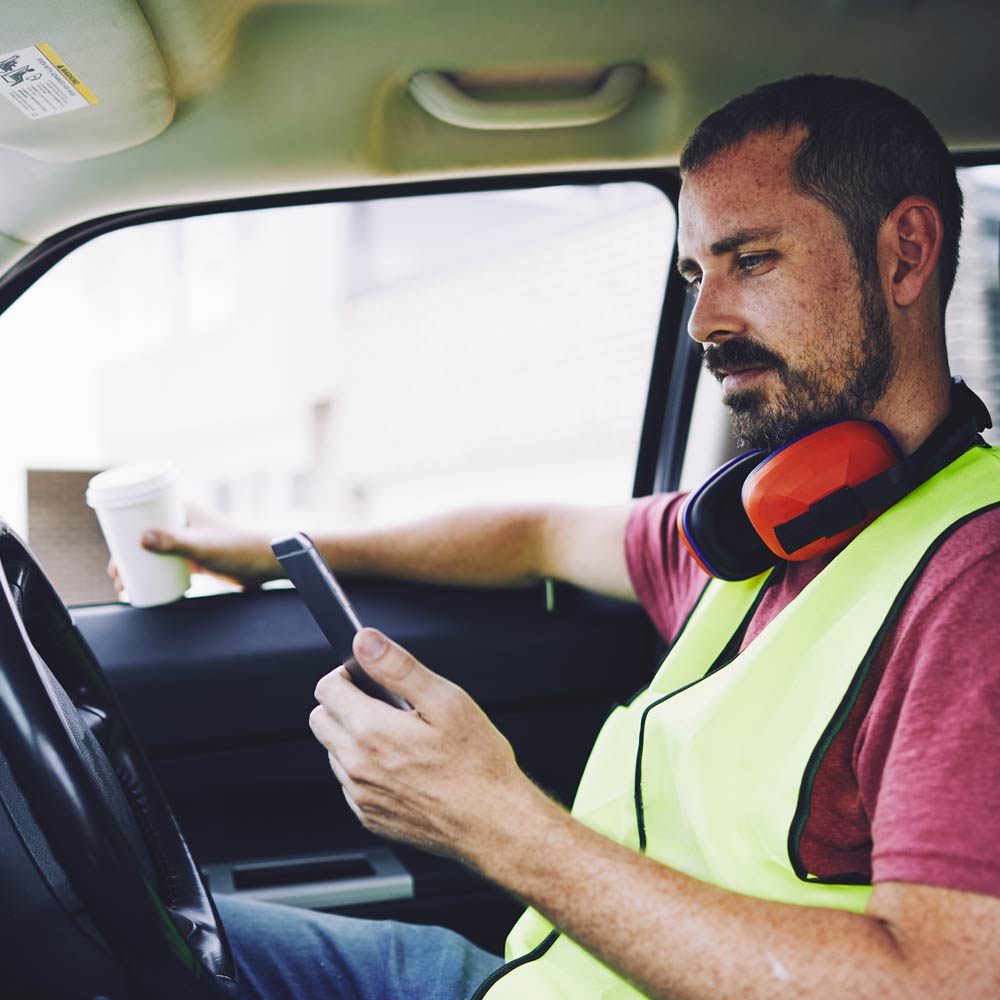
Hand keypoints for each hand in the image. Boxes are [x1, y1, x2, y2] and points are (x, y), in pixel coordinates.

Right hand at [106, 502, 278, 591]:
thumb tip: (139, 538)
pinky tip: (146, 587)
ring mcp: (191, 539)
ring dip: (139, 567)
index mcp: (182, 508)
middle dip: (127, 557)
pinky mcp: (199, 556)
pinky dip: (156, 573)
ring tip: (126, 587)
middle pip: (145, 537)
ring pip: (156, 552)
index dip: (122, 537)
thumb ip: (174, 542)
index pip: (142, 517)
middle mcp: (184, 521)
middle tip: (117, 578)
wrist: (267, 563)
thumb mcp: (202, 546)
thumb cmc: (238, 549)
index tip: (113, 559)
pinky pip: (170, 564)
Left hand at [309, 628, 538, 863]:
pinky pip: (351, 783)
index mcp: (372, 732)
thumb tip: (365, 642)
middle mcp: (358, 766)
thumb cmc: (477, 763)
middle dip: (344, 704)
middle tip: (384, 704)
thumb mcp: (446, 700)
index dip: (347, 674)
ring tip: (400, 736)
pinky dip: (366, 768)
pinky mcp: (371, 817)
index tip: (368, 676)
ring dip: (354, 737)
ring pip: (334, 752)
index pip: (326, 689)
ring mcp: (362, 796)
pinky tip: (403, 765)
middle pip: (321, 720)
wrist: (493, 823)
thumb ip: (399, 667)